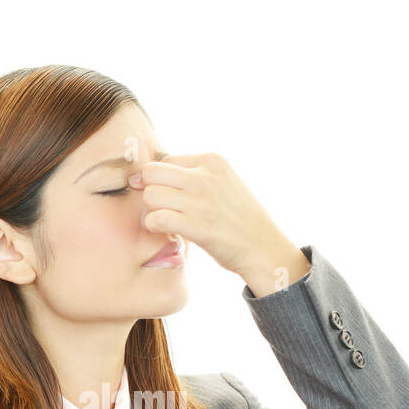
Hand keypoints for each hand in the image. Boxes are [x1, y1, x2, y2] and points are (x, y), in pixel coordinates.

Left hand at [129, 152, 307, 288]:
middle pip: (151, 173)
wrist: (263, 247)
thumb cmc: (239, 219)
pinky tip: (166, 232)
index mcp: (213, 160)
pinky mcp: (196, 226)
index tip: (171, 199)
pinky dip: (153, 227)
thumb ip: (194, 175)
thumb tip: (145, 176)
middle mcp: (206, 176)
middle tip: (161, 208)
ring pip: (150, 196)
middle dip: (150, 191)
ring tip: (164, 222)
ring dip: (151, 211)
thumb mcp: (224, 183)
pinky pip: (156, 219)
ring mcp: (201, 201)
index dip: (162, 181)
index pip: (166, 161)